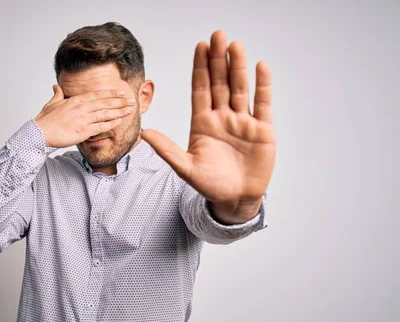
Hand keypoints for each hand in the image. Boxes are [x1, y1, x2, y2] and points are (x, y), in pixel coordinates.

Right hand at [34, 85, 135, 147]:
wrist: (40, 133)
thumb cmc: (45, 120)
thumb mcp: (51, 103)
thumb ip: (57, 94)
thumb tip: (56, 86)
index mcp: (75, 100)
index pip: (97, 95)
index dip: (111, 94)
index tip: (121, 92)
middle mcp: (81, 108)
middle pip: (105, 103)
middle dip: (120, 101)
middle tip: (131, 100)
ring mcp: (83, 120)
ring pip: (105, 114)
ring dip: (119, 111)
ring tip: (130, 110)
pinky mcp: (83, 131)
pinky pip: (100, 127)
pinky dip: (111, 124)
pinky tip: (119, 121)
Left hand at [141, 30, 275, 220]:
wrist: (235, 199)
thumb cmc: (210, 184)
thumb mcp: (185, 168)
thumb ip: (167, 149)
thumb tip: (144, 132)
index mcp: (202, 123)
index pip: (201, 89)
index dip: (200, 68)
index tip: (200, 46)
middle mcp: (222, 117)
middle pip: (220, 83)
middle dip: (218, 60)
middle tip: (218, 35)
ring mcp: (242, 121)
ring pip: (240, 88)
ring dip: (238, 67)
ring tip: (236, 44)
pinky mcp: (262, 129)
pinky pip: (262, 103)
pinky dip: (263, 85)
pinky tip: (260, 66)